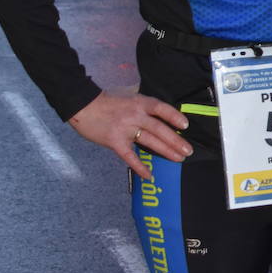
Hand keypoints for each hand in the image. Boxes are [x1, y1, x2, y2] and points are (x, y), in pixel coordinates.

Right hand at [67, 90, 191, 179]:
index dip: (174, 116)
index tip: (185, 125)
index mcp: (140, 102)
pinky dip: (140, 167)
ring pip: (150, 142)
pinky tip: (149, 175)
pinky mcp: (115, 142)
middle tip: (188, 150)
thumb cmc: (108, 100)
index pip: (161, 109)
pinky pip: (130, 157)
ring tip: (179, 159)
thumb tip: (161, 118)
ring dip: (166, 151)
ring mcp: (125, 129)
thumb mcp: (130, 97)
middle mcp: (135, 115)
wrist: (83, 105)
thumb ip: (143, 107)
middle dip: (176, 141)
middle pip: (160, 129)